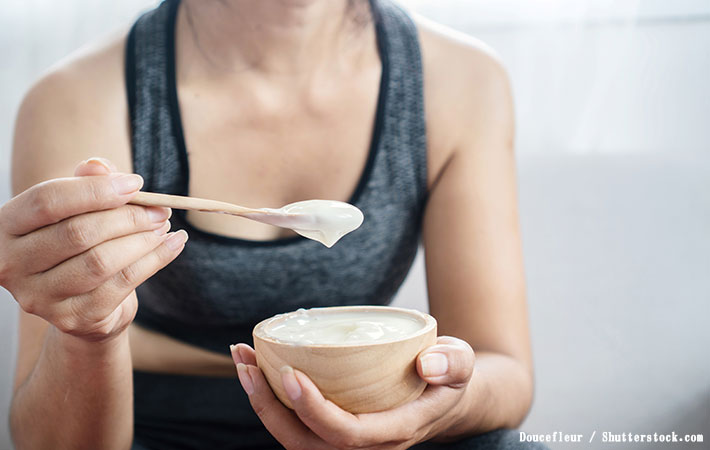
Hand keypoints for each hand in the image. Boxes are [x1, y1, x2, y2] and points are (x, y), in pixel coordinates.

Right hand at [0, 158, 187, 341]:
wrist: (82, 303)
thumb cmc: (77, 244)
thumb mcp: (77, 209)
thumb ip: (87, 184)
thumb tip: (99, 166)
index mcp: (6, 227)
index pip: (47, 201)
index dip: (95, 190)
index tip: (136, 184)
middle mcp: (13, 264)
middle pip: (78, 233)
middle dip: (128, 217)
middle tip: (160, 209)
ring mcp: (39, 297)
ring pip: (101, 261)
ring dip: (142, 240)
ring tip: (164, 226)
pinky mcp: (72, 318)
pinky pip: (122, 284)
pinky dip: (155, 260)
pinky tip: (173, 245)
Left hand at [231, 336, 474, 448]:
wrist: (443, 396)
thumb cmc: (447, 376)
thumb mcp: (461, 364)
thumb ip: (452, 362)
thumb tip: (427, 365)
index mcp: (395, 431)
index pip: (346, 434)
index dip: (313, 410)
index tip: (290, 373)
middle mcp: (365, 445)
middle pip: (305, 443)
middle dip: (269, 406)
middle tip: (247, 361)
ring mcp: (346, 440)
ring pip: (293, 437)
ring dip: (260, 401)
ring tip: (242, 359)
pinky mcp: (332, 427)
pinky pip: (293, 424)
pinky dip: (269, 397)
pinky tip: (255, 365)